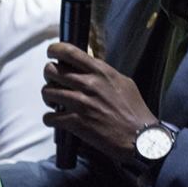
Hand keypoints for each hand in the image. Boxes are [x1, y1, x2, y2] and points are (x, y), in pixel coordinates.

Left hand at [42, 42, 157, 162]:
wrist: (140, 137)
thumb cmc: (135, 110)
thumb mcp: (124, 82)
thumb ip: (105, 73)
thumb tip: (91, 68)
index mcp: (100, 71)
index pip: (69, 52)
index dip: (55, 49)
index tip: (51, 53)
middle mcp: (88, 84)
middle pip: (52, 70)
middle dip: (49, 75)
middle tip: (53, 81)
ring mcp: (81, 104)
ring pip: (48, 92)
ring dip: (48, 97)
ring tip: (54, 102)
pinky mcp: (76, 123)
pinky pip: (50, 117)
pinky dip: (50, 118)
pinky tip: (56, 119)